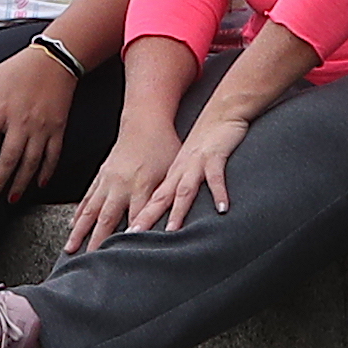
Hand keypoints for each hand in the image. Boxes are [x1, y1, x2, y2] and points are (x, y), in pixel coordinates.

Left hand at [0, 38, 81, 199]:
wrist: (56, 59)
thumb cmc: (23, 66)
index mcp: (2, 109)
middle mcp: (21, 122)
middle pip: (8, 158)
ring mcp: (41, 128)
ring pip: (30, 163)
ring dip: (20, 183)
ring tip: (12, 198)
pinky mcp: (57, 129)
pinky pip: (52, 156)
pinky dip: (46, 172)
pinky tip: (39, 183)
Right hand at [64, 116, 177, 257]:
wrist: (145, 120)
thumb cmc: (164, 147)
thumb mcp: (171, 173)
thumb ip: (165, 199)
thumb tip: (167, 223)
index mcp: (140, 186)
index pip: (134, 220)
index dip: (127, 240)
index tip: (119, 259)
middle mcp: (120, 185)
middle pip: (105, 219)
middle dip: (95, 242)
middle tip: (87, 261)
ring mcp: (107, 180)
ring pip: (90, 210)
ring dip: (79, 231)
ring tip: (69, 248)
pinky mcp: (102, 174)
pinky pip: (88, 196)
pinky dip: (79, 212)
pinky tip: (73, 224)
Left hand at [129, 101, 247, 236]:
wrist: (221, 111)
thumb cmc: (206, 141)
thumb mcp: (189, 166)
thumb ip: (181, 188)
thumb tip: (172, 212)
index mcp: (172, 175)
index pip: (150, 201)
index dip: (138, 218)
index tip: (124, 236)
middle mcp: (179, 171)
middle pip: (159, 198)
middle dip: (146, 218)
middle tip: (132, 236)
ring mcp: (195, 163)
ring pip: (184, 190)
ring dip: (178, 211)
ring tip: (172, 231)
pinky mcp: (214, 156)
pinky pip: (216, 177)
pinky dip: (219, 193)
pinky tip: (223, 209)